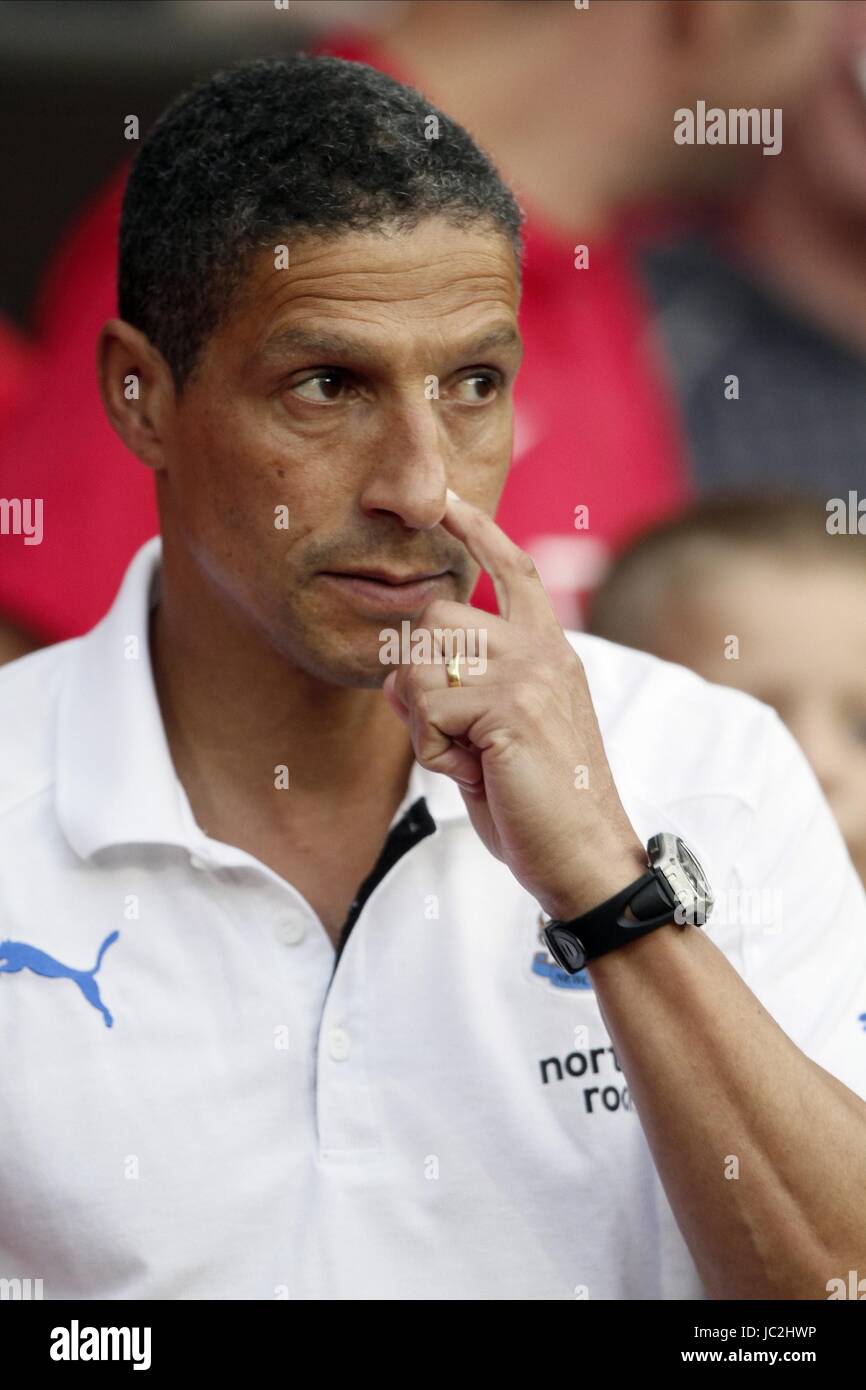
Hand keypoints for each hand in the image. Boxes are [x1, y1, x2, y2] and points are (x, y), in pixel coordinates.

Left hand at [382, 491, 646, 918]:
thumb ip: (452, 695)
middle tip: (456, 737)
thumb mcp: (491, 738)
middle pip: (433, 618)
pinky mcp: (509, 705)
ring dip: (425, 719)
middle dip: (419, 680)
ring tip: (470, 757)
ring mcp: (528, 672)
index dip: (477, 530)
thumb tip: (392, 676)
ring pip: (422, 660)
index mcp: (549, 649)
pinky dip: (435, 751)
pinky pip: (428, 708)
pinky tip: (477, 773)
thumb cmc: (537, 802)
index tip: (449, 499)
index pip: (513, 568)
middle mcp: (542, 649)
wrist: (583, 857)